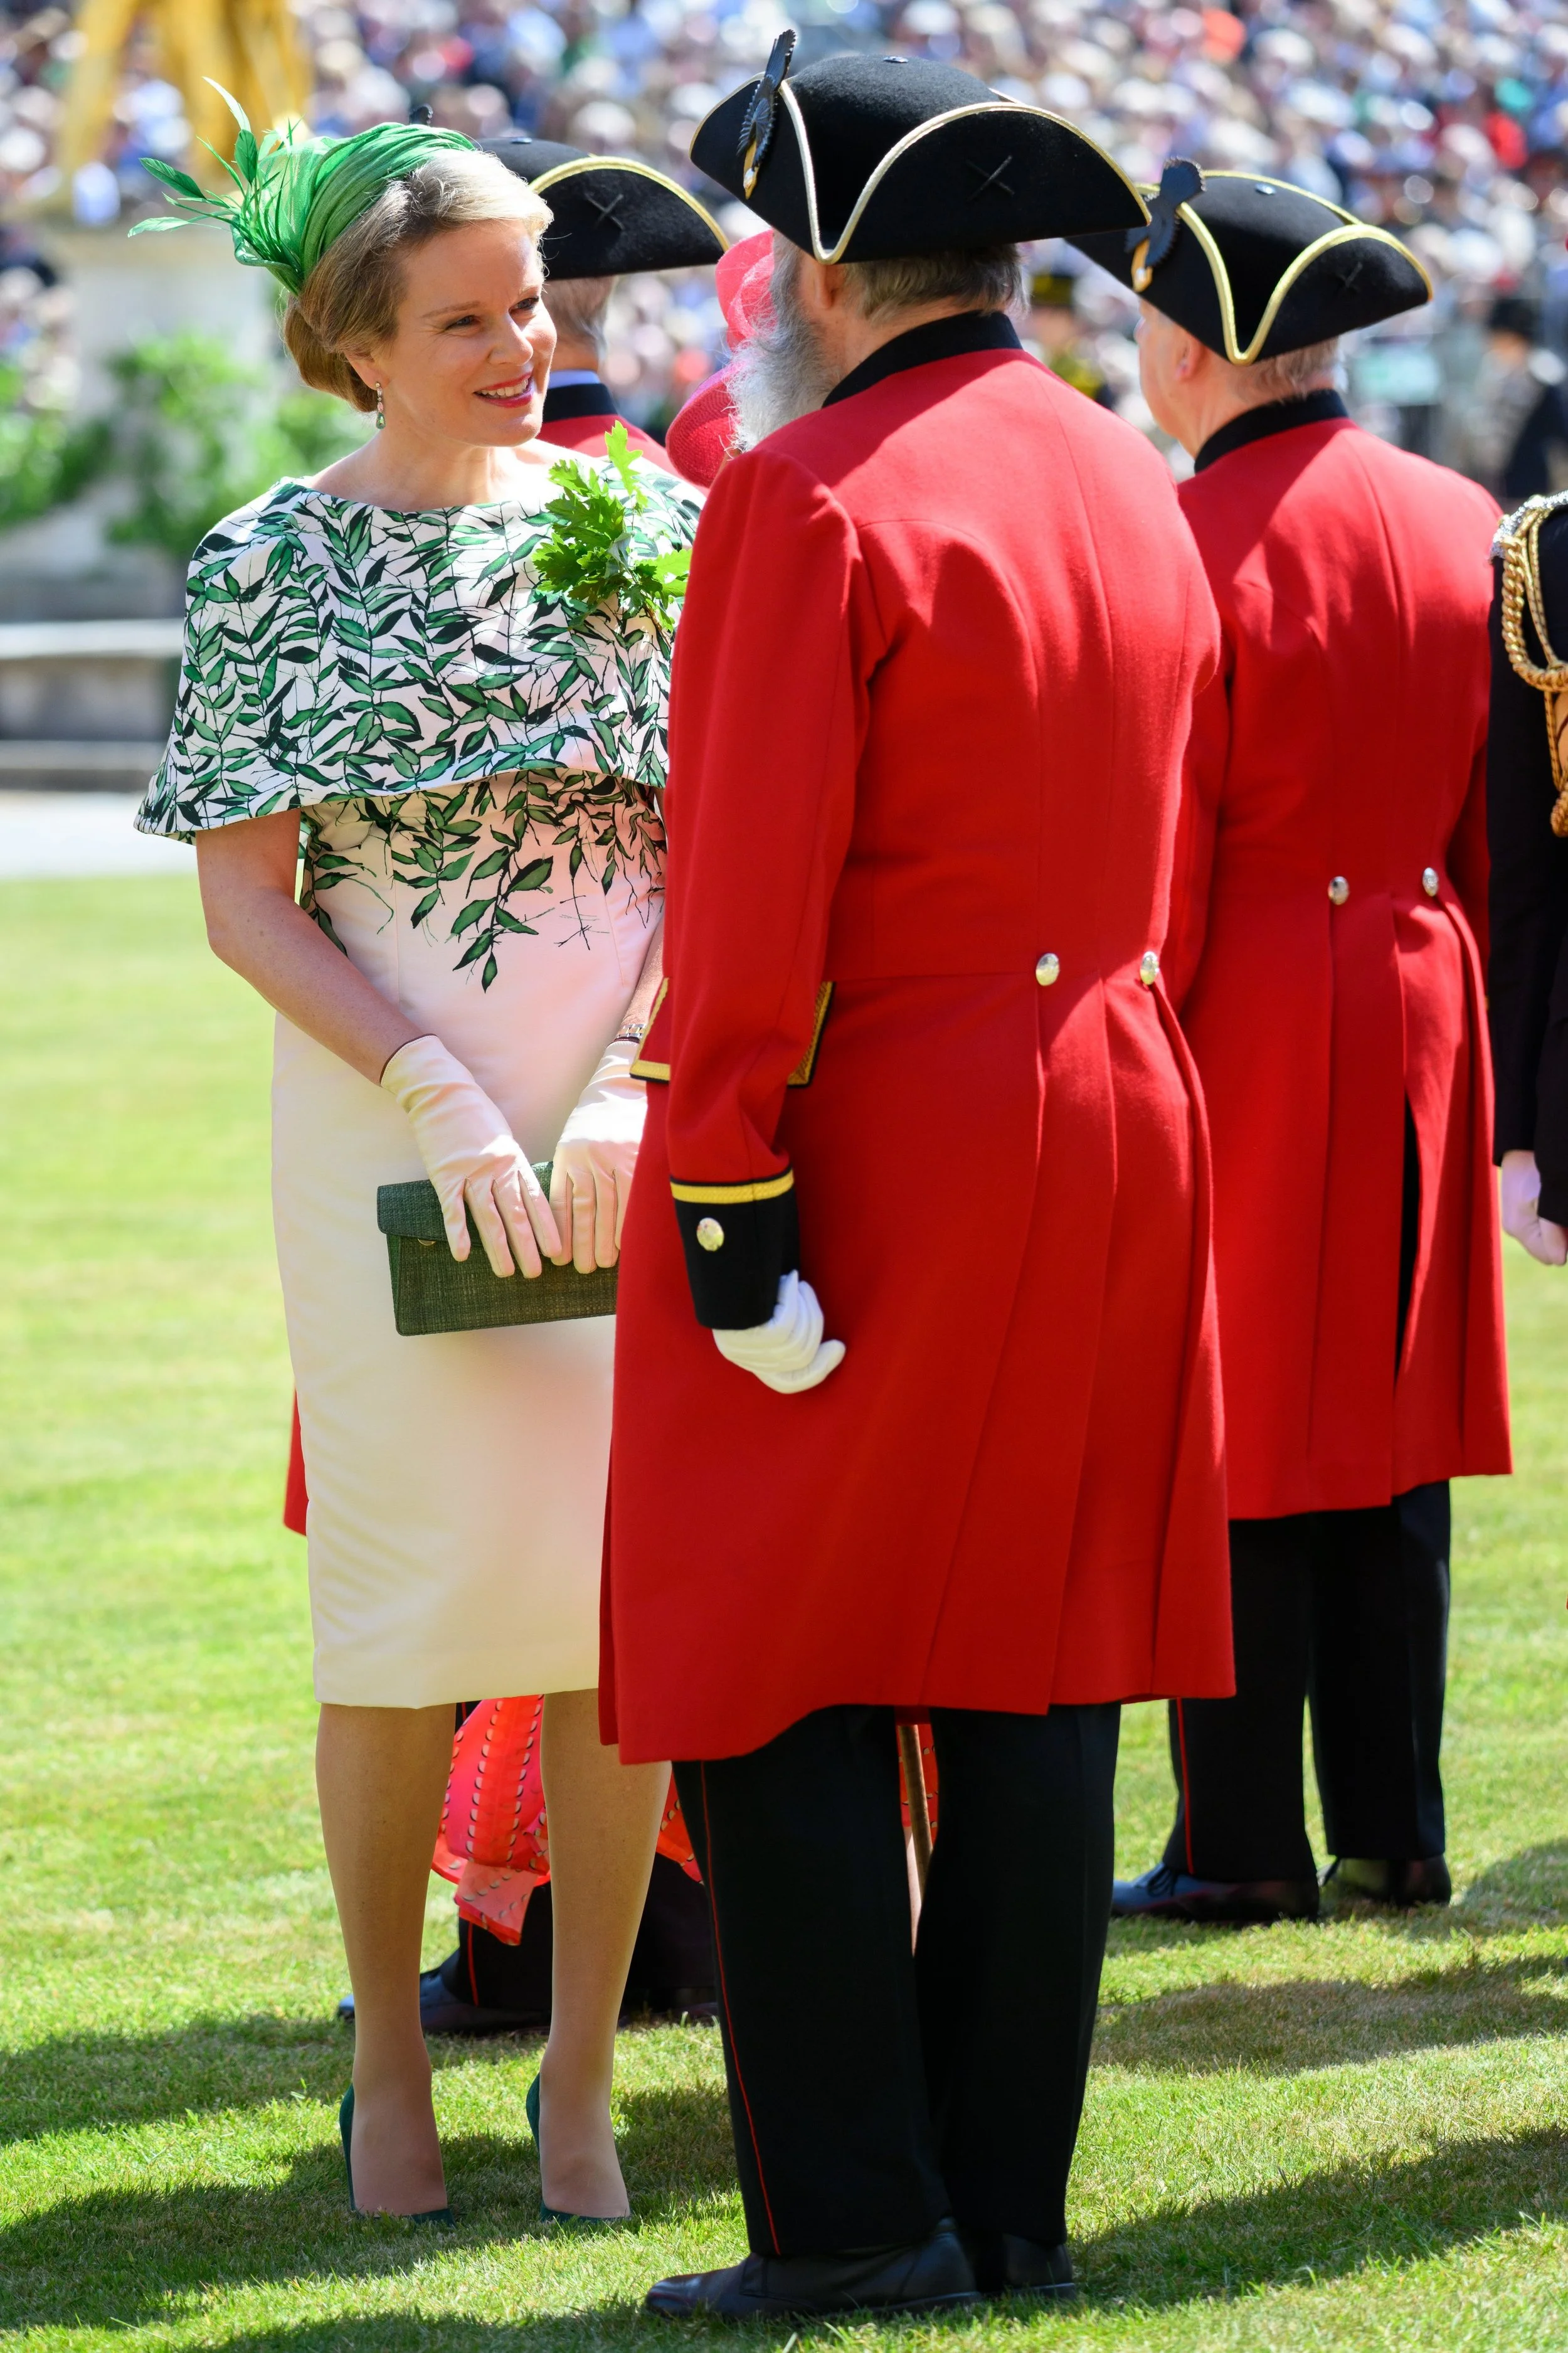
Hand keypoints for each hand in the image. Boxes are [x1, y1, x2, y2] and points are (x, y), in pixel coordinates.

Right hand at [381, 1034, 560, 1277]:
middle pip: (516, 1214)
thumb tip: (525, 1197)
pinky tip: (463, 1254)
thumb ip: (513, 1168)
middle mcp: (497, 1169)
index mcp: (515, 1161)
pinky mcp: (445, 1174)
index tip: (557, 1251)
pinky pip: (452, 1208)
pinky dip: (457, 1232)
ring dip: (498, 1247)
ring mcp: (471, 1172)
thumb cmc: (476, 1115)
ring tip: (507, 1272)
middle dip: (527, 1246)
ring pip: (488, 1216)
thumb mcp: (504, 1139)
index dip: (547, 1227)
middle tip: (536, 1272)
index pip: (536, 1200)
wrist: (443, 1091)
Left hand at [549, 1037, 645, 1271]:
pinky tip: (625, 1242)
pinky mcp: (639, 1159)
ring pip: (609, 1207)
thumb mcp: (572, 1144)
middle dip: (583, 1243)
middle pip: (586, 1209)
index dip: (563, 1233)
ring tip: (602, 1262)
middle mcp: (590, 1157)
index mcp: (570, 1155)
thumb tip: (565, 1222)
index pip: (563, 1201)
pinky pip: (632, 1198)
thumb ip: (569, 1177)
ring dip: (605, 1239)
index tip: (561, 1257)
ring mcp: (616, 1158)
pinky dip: (628, 1222)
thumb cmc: (594, 1124)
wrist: (623, 1088)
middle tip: (583, 1268)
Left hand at [713, 1271, 845, 1393]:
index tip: (839, 1346)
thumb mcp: (759, 1308)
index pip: (786, 1382)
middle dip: (815, 1324)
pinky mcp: (751, 1336)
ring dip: (806, 1308)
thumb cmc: (739, 1279)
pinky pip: (790, 1323)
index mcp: (744, 1356)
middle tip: (809, 1292)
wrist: (715, 1258)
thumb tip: (826, 1342)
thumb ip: (781, 1327)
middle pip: (800, 1357)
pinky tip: (792, 1279)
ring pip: (798, 1342)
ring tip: (797, 1283)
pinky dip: (796, 1298)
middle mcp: (743, 1358)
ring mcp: (746, 1349)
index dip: (817, 1370)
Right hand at [1500, 1150, 1567, 1265]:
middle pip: (1547, 1248)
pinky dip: (1551, 1220)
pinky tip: (1554, 1204)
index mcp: (1519, 1229)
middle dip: (1563, 1238)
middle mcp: (1515, 1229)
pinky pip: (1540, 1226)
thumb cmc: (1535, 1170)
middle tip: (1564, 1212)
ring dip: (1558, 1228)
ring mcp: (1517, 1220)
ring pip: (1546, 1237)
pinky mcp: (1520, 1211)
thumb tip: (1560, 1261)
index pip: (1550, 1256)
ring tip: (1560, 1205)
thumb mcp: (1547, 1203)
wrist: (1522, 1145)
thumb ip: (1553, 1233)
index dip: (1567, 1245)